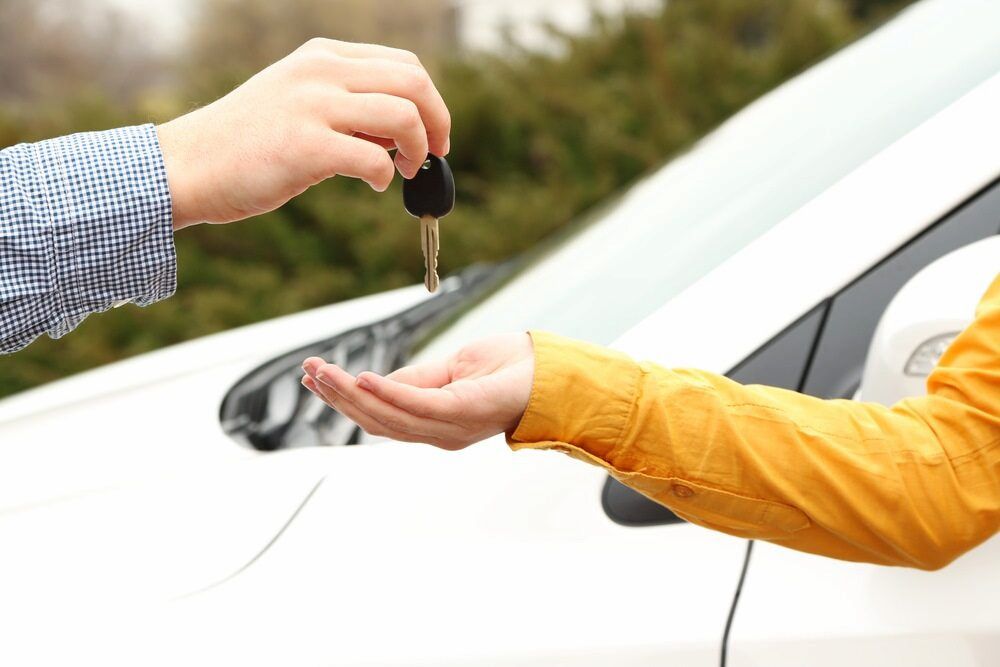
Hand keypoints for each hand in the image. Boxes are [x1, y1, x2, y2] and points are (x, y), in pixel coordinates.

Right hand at [157, 38, 450, 229]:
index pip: (405, 66)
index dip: (432, 103)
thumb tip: (405, 133)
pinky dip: (386, 177)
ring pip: (403, 117)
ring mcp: (311, 106)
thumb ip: (348, 106)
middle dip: (437, 124)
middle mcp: (320, 72)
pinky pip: (374, 160)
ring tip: (405, 171)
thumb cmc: (247, 143)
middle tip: (432, 157)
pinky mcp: (304, 147)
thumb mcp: (299, 102)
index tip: (434, 136)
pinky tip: (374, 185)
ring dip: (419, 150)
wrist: (189, 165)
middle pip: (414, 85)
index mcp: (323, 56)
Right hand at [300, 333, 534, 449]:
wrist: (555, 372)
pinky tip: (362, 379)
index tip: (312, 377)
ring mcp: (449, 428)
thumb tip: (375, 382)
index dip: (343, 400)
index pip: (377, 417)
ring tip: (321, 372)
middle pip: (375, 421)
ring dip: (350, 395)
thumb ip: (416, 380)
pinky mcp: (461, 413)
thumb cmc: (510, 369)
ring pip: (388, 416)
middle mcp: (438, 434)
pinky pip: (415, 406)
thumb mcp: (452, 370)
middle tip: (307, 372)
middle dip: (337, 397)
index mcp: (434, 425)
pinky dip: (386, 394)